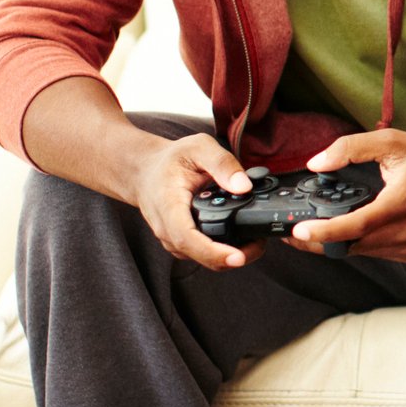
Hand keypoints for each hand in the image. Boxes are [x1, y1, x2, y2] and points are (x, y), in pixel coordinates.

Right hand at [128, 133, 259, 270]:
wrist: (146, 171)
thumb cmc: (171, 160)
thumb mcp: (199, 148)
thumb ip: (223, 164)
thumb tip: (244, 186)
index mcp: (169, 205)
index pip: (186, 237)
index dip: (212, 252)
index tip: (237, 257)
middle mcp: (167, 228)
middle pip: (199, 255)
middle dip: (232, 257)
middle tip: (259, 244)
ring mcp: (172, 239)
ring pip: (202, 259)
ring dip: (229, 256)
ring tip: (254, 240)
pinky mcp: (180, 243)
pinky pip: (202, 254)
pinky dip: (223, 251)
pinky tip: (241, 239)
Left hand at [290, 129, 405, 262]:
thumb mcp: (393, 142)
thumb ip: (351, 148)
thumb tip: (318, 163)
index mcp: (398, 205)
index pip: (353, 226)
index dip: (322, 231)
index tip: (298, 230)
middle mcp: (404, 233)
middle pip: (350, 244)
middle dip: (319, 239)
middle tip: (294, 230)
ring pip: (361, 251)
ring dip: (340, 242)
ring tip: (321, 226)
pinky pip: (376, 252)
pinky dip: (361, 242)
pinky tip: (355, 228)